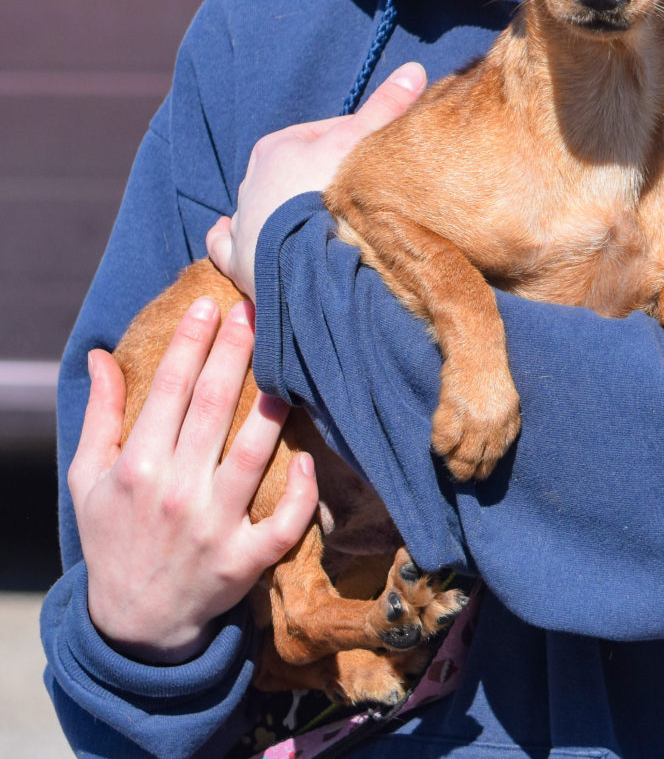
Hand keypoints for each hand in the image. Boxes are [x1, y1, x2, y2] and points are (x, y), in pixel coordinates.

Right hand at [68, 297, 318, 663]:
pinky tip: (309, 459)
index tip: (211, 305)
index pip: (168, 390)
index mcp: (136, 468)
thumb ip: (99, 415)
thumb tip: (102, 355)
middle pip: (211, 409)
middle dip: (234, 354)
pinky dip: (301, 495)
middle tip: (255, 310)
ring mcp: (213, 528)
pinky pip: (282, 525)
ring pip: (251, 457)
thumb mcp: (88, 478)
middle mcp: (174, 493)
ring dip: (271, 412)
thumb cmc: (114, 536)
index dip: (191, 343)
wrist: (134, 623)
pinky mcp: (244, 561)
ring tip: (289, 368)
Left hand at [207, 61, 427, 299]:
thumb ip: (385, 108)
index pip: (324, 137)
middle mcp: (252, 182)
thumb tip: (414, 68)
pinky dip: (231, 242)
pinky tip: (237, 237)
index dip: (355, 147)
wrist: (305, 262)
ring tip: (315, 228)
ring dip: (283, 214)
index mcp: (276, 148)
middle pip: (295, 174)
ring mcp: (243, 223)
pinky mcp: (237, 260)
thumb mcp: (360, 142)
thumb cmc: (328, 195)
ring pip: (262, 209)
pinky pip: (225, 246)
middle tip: (357, 202)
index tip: (378, 164)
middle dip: (321, 184)